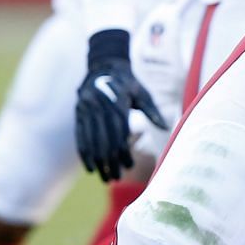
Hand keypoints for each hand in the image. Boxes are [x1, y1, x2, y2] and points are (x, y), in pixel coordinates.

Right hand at [74, 29, 167, 181]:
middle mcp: (99, 106)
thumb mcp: (142, 92)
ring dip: (97, 161)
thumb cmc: (128, 82)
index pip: (118, 133)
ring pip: (91, 140)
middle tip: (116, 178)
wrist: (104, 65)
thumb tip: (166, 127)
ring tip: (104, 178)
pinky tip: (90, 167)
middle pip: (104, 140)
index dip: (122, 151)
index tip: (128, 166)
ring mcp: (86, 110)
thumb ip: (152, 110)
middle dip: (110, 161)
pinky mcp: (78, 113)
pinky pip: (80, 136)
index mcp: (116, 101)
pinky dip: (84, 153)